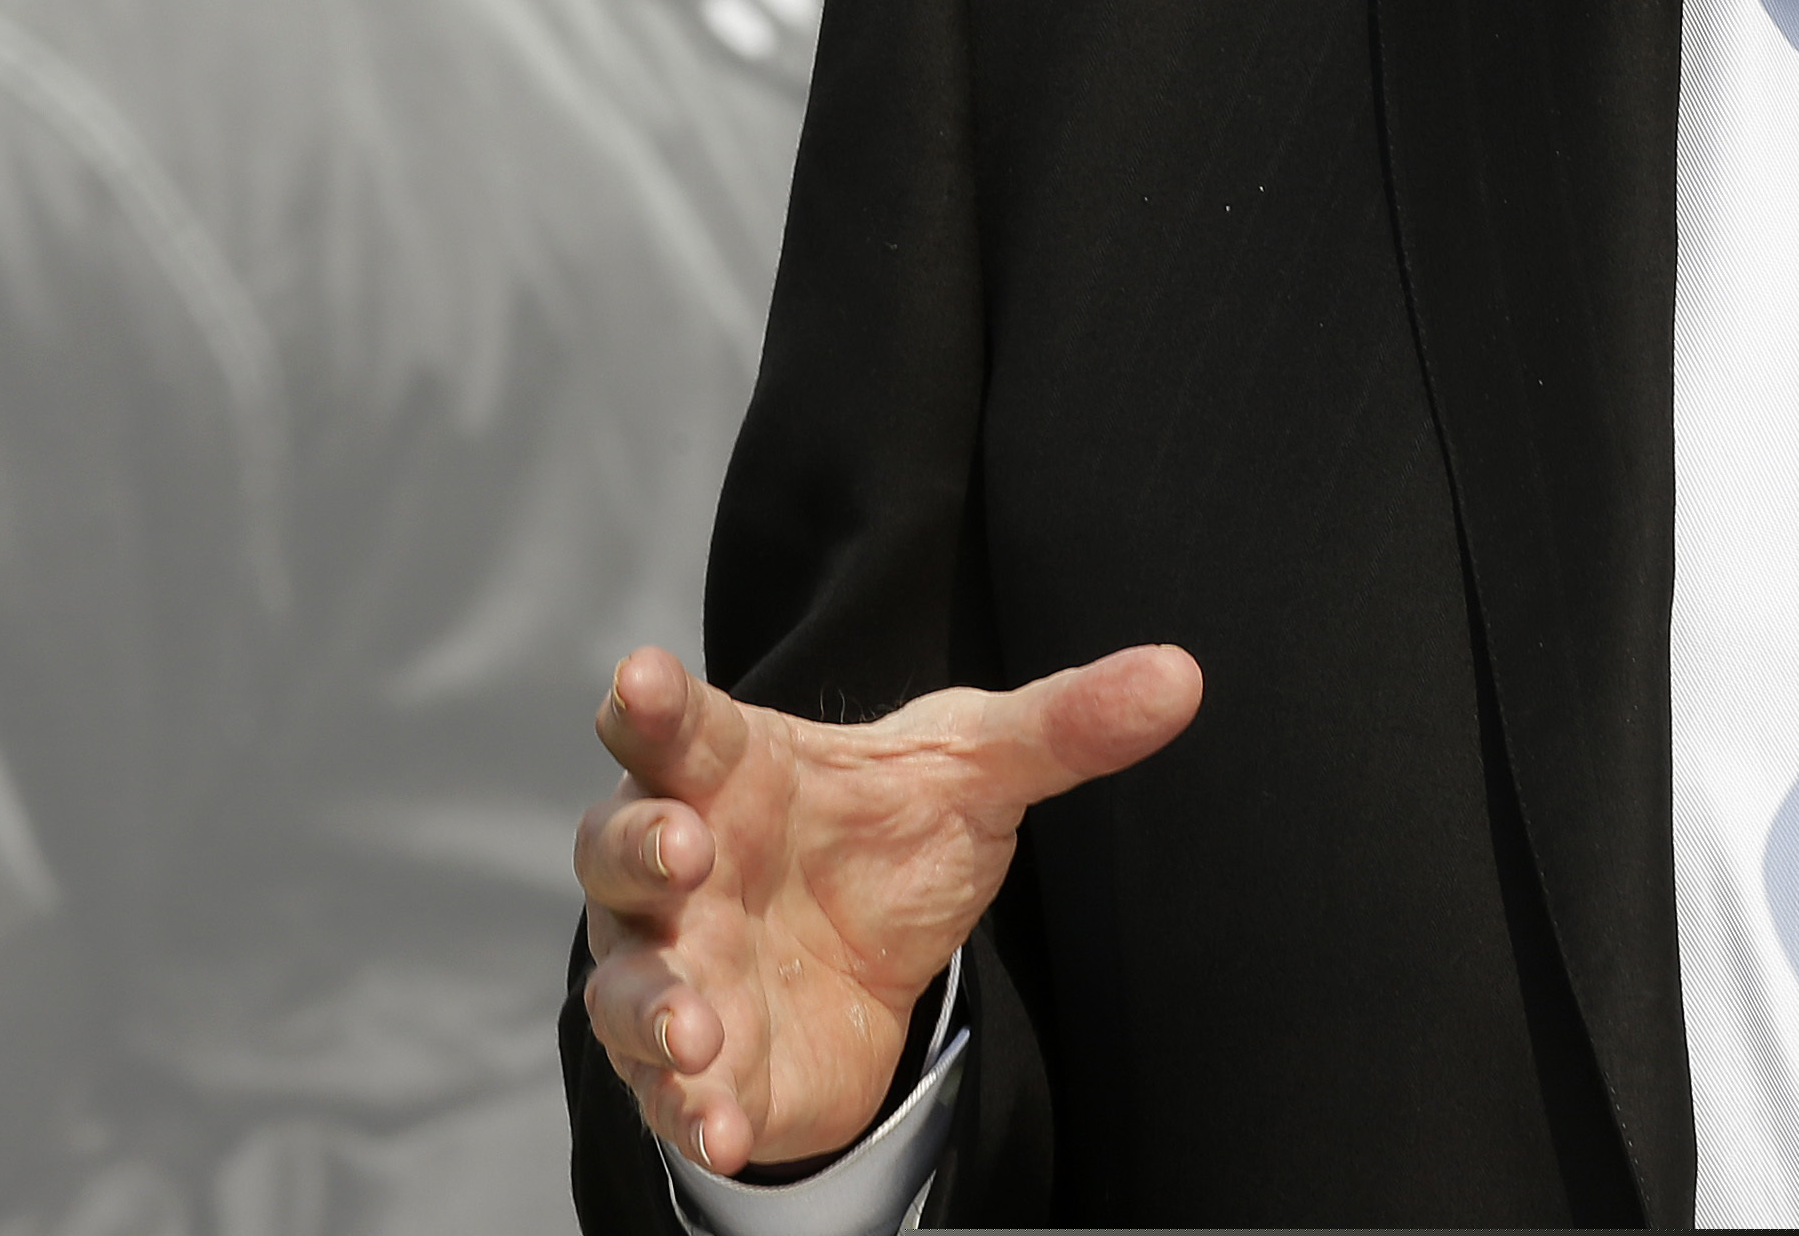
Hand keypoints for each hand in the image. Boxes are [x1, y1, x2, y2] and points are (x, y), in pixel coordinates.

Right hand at [574, 640, 1203, 1177]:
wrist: (878, 970)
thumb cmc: (889, 838)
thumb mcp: (981, 774)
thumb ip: (1064, 726)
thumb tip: (1180, 677)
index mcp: (733, 768)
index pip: (674, 722)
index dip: (653, 698)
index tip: (648, 674)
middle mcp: (681, 863)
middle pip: (618, 842)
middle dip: (638, 844)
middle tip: (684, 848)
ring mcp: (678, 965)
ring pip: (626, 978)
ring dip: (651, 1000)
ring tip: (696, 1026)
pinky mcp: (698, 1064)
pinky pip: (668, 1090)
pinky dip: (689, 1108)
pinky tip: (720, 1125)